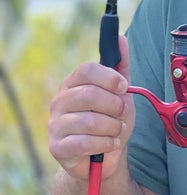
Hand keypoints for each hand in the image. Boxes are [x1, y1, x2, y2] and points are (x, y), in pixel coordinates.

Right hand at [48, 35, 134, 179]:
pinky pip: (85, 142)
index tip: (124, 87)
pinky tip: (109, 144)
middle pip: (89, 94)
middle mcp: (60, 101)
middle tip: (120, 114)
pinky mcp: (57, 147)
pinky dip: (106, 144)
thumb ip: (120, 66)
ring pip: (89, 121)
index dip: (109, 77)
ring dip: (113, 128)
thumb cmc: (112, 120)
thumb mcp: (121, 92)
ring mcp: (55, 124)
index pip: (86, 69)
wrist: (107, 155)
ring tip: (115, 131)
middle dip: (114, 106)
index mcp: (74, 83)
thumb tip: (120, 39)